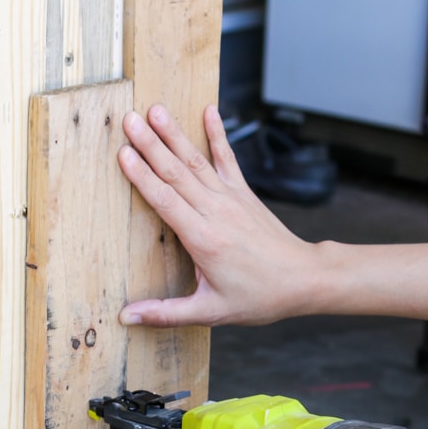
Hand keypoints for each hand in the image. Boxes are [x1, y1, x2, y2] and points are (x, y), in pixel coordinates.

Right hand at [117, 104, 315, 327]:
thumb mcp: (210, 312)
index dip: (143, 177)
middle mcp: (216, 212)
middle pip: (177, 174)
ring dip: (175, 134)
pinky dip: (218, 134)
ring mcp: (232, 199)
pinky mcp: (244, 194)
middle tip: (129, 120)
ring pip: (196, 161)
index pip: (167, 201)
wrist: (303, 279)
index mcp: (204, 240)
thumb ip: (166, 313)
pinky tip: (210, 111)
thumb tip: (127, 318)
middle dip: (151, 145)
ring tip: (156, 110)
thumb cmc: (258, 297)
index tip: (124, 155)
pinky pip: (228, 158)